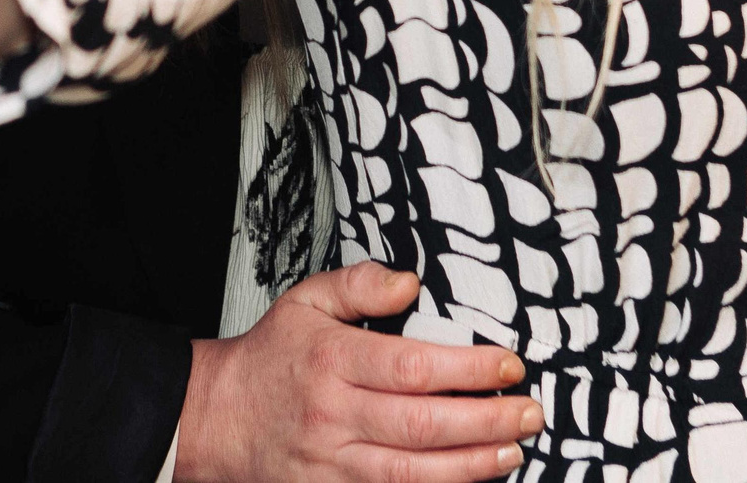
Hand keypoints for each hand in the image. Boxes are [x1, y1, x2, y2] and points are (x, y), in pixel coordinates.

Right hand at [178, 262, 540, 482]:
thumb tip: (410, 283)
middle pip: (421, 424)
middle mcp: (332, 414)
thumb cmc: (269, 359)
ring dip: (470, 465)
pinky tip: (467, 480)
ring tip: (513, 451)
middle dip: (485, 421)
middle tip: (529, 412)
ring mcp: (330, 462)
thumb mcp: (304, 300)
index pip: (412, 367)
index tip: (509, 365)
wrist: (216, 419)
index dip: (468, 370)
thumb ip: (358, 283)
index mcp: (331, 359)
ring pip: (410, 472)